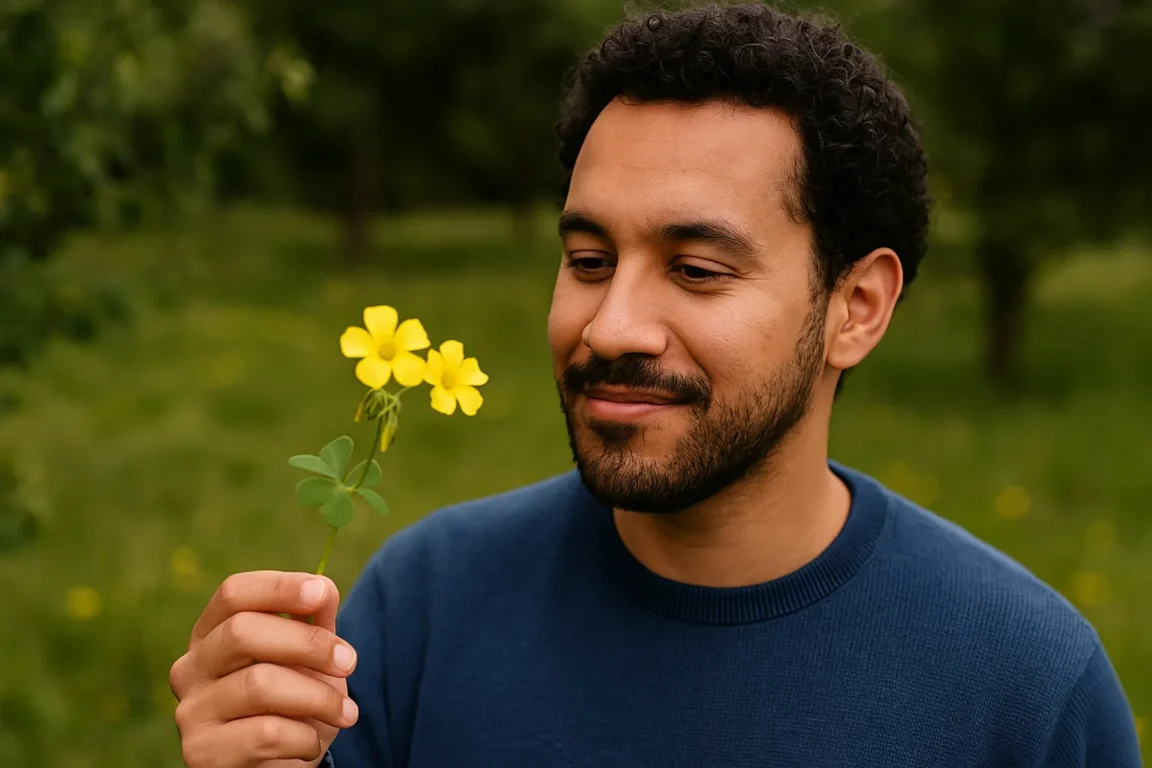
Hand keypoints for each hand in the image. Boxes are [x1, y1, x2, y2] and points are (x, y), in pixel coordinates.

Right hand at [169, 571, 358, 766]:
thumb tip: (323, 587)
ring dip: (319, 697)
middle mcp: (191, 668)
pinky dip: (305, 737)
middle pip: (242, 631)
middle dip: (309, 643)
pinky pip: (266, 733)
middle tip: (350, 662)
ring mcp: (191, 712)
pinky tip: (313, 742)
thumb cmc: (293, 705)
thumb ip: (313, 622)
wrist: (281, 767)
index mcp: (211, 633)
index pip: (234, 593)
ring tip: (347, 714)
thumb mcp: (308, 660)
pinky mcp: (202, 755)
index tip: (322, 593)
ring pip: (259, 683)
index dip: (279, 587)